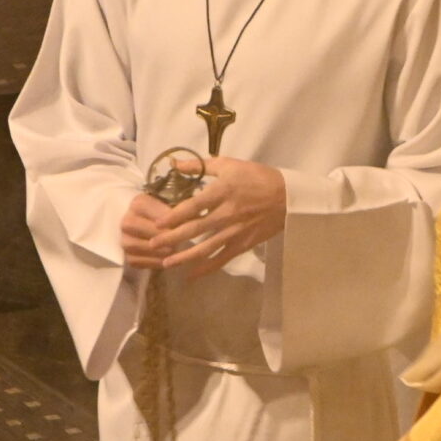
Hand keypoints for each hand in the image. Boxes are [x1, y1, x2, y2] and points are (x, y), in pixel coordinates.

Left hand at [126, 157, 287, 277]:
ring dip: (185, 257)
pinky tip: (191, 276)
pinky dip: (207, 268)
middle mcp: (227, 214)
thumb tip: (175, 164)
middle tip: (153, 245)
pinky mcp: (243, 244)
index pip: (194, 206)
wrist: (288, 197)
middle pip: (195, 229)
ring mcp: (235, 232)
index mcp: (223, 192)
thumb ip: (200, 166)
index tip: (158, 224)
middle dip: (172, 238)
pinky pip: (222, 258)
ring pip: (206, 247)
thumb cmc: (257, 177)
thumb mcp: (229, 165)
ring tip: (167, 264)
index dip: (175, 216)